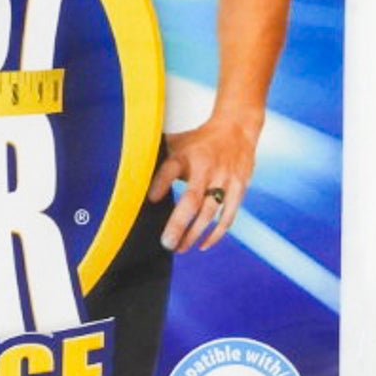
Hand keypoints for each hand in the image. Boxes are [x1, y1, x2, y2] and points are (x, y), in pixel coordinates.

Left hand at [149, 112, 261, 252]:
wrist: (237, 127)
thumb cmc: (201, 140)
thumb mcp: (177, 144)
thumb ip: (161, 163)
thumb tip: (136, 181)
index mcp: (189, 155)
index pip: (171, 170)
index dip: (160, 184)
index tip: (152, 200)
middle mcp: (208, 168)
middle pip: (192, 200)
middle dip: (179, 224)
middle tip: (166, 243)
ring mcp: (225, 179)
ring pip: (210, 212)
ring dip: (194, 233)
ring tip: (179, 248)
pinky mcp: (239, 187)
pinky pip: (228, 215)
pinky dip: (216, 233)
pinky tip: (203, 244)